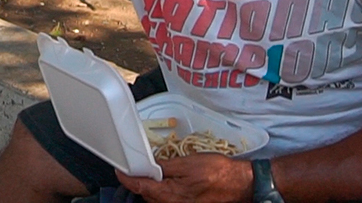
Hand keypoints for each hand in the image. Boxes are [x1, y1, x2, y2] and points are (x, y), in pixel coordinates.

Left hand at [118, 154, 253, 202]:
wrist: (240, 184)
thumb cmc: (218, 172)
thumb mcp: (187, 163)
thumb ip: (163, 166)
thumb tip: (147, 166)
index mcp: (170, 195)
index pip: (139, 188)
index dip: (127, 178)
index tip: (120, 170)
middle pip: (146, 195)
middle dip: (142, 181)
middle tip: (141, 165)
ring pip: (157, 198)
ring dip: (154, 186)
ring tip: (159, 171)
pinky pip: (168, 200)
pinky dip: (165, 191)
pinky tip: (172, 181)